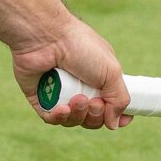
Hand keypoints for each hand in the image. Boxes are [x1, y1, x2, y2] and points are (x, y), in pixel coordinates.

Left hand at [13, 20, 131, 128]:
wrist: (45, 36)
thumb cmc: (80, 46)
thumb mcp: (111, 71)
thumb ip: (119, 99)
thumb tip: (114, 124)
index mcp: (99, 77)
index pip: (110, 105)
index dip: (115, 115)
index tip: (120, 121)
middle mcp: (79, 85)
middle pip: (92, 117)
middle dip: (96, 115)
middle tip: (93, 102)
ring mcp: (58, 92)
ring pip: (72, 120)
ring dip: (78, 115)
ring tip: (77, 100)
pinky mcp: (39, 96)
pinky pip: (51, 117)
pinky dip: (58, 117)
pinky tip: (62, 109)